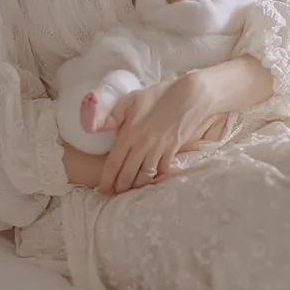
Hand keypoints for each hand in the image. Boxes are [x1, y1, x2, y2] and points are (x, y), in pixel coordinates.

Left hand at [98, 74, 225, 194]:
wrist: (192, 96)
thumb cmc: (160, 95)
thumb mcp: (132, 98)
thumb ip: (113, 115)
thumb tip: (97, 129)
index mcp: (129, 133)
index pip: (113, 163)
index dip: (107, 179)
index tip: (102, 189)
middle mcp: (143, 145)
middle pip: (128, 174)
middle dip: (120, 187)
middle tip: (114, 194)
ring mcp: (159, 150)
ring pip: (145, 176)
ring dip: (136, 185)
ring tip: (130, 190)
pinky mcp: (172, 151)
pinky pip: (161, 170)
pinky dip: (156, 177)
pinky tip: (152, 179)